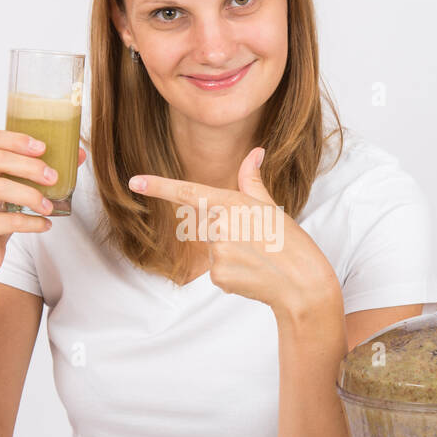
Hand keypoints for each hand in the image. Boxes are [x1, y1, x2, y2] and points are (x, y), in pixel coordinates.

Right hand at [0, 130, 87, 278]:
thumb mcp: (15, 189)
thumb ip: (39, 171)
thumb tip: (78, 155)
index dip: (18, 140)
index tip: (43, 148)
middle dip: (30, 167)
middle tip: (53, 177)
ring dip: (31, 195)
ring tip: (49, 206)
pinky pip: (7, 221)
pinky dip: (31, 222)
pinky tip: (44, 224)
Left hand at [127, 147, 341, 316]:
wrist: (303, 284)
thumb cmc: (291, 244)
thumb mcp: (271, 207)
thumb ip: (252, 181)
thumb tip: (255, 153)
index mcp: (233, 203)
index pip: (189, 193)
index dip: (159, 187)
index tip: (134, 181)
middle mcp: (221, 225)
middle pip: (209, 225)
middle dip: (228, 233)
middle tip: (258, 242)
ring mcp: (218, 252)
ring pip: (213, 248)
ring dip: (231, 253)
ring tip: (258, 258)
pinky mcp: (217, 275)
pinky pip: (216, 270)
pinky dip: (232, 272)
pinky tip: (252, 273)